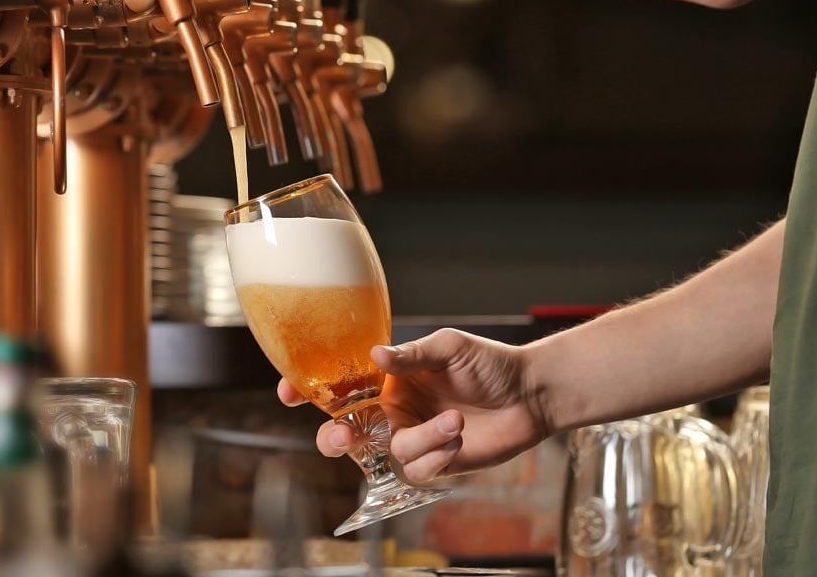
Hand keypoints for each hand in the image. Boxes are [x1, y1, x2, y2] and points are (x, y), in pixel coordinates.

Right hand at [278, 329, 550, 482]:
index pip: (338, 387)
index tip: (287, 391)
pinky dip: (438, 455)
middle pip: (345, 433)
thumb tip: (373, 354)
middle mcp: (392, 410)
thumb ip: (410, 355)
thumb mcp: (448, 347)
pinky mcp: (436, 462)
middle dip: (336, 439)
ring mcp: (413, 437)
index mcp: (387, 379)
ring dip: (421, 439)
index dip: (307, 390)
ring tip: (456, 420)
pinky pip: (418, 470)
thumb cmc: (489, 362)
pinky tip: (461, 436)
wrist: (529, 394)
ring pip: (390, 452)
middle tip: (346, 437)